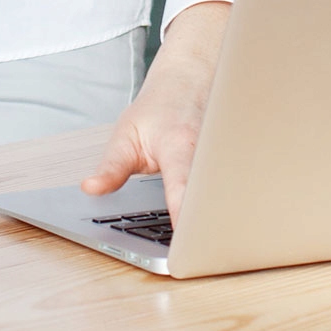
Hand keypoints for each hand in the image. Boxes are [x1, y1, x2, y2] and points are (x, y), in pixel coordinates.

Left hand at [82, 1, 229, 224]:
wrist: (191, 78)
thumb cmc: (158, 109)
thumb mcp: (126, 134)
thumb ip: (111, 167)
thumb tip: (91, 189)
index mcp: (178, 144)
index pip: (182, 183)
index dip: (184, 210)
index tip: (183, 236)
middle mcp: (209, 149)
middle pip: (214, 192)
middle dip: (210, 222)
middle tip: (200, 253)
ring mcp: (229, 153)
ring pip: (232, 189)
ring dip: (225, 214)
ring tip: (218, 242)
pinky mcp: (240, 159)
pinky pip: (239, 187)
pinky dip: (234, 204)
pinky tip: (231, 223)